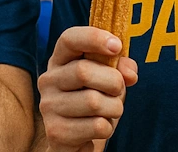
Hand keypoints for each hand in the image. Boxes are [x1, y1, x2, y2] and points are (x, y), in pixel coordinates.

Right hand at [38, 26, 138, 151]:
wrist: (75, 139)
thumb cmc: (94, 100)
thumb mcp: (108, 79)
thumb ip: (120, 68)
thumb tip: (129, 72)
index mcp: (60, 60)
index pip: (69, 39)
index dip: (93, 38)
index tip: (116, 46)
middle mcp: (48, 80)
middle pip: (83, 71)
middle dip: (113, 82)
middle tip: (117, 90)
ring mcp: (49, 106)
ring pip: (94, 102)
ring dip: (114, 108)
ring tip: (109, 111)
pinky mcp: (56, 132)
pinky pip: (96, 126)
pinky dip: (108, 128)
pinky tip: (99, 127)